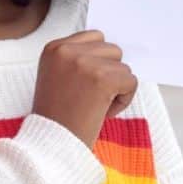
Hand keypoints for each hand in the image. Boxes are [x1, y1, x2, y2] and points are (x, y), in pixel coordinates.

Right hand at [32, 30, 137, 146]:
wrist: (51, 146)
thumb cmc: (58, 118)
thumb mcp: (58, 78)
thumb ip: (79, 60)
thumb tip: (113, 52)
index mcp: (54, 48)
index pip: (95, 37)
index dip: (98, 62)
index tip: (84, 86)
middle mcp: (67, 50)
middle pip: (112, 50)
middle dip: (109, 74)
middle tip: (90, 98)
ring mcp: (84, 62)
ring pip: (123, 66)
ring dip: (117, 88)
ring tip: (94, 106)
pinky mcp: (102, 78)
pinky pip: (131, 81)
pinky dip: (124, 100)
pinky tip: (103, 112)